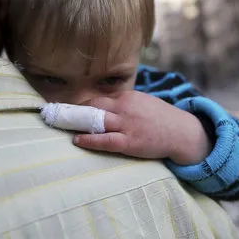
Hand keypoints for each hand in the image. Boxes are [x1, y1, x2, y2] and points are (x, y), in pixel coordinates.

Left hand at [74, 91, 210, 165]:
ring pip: (95, 122)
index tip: (67, 109)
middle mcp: (124, 108)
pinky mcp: (130, 142)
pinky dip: (88, 140)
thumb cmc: (160, 118)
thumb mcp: (142, 102)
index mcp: (127, 97)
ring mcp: (127, 125)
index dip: (81, 105)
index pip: (97, 98)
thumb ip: (123, 103)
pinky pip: (104, 140)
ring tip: (61, 126)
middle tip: (56, 116)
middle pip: (92, 107)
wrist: (181, 132)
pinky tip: (77, 140)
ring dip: (76, 124)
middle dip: (73, 111)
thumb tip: (103, 107)